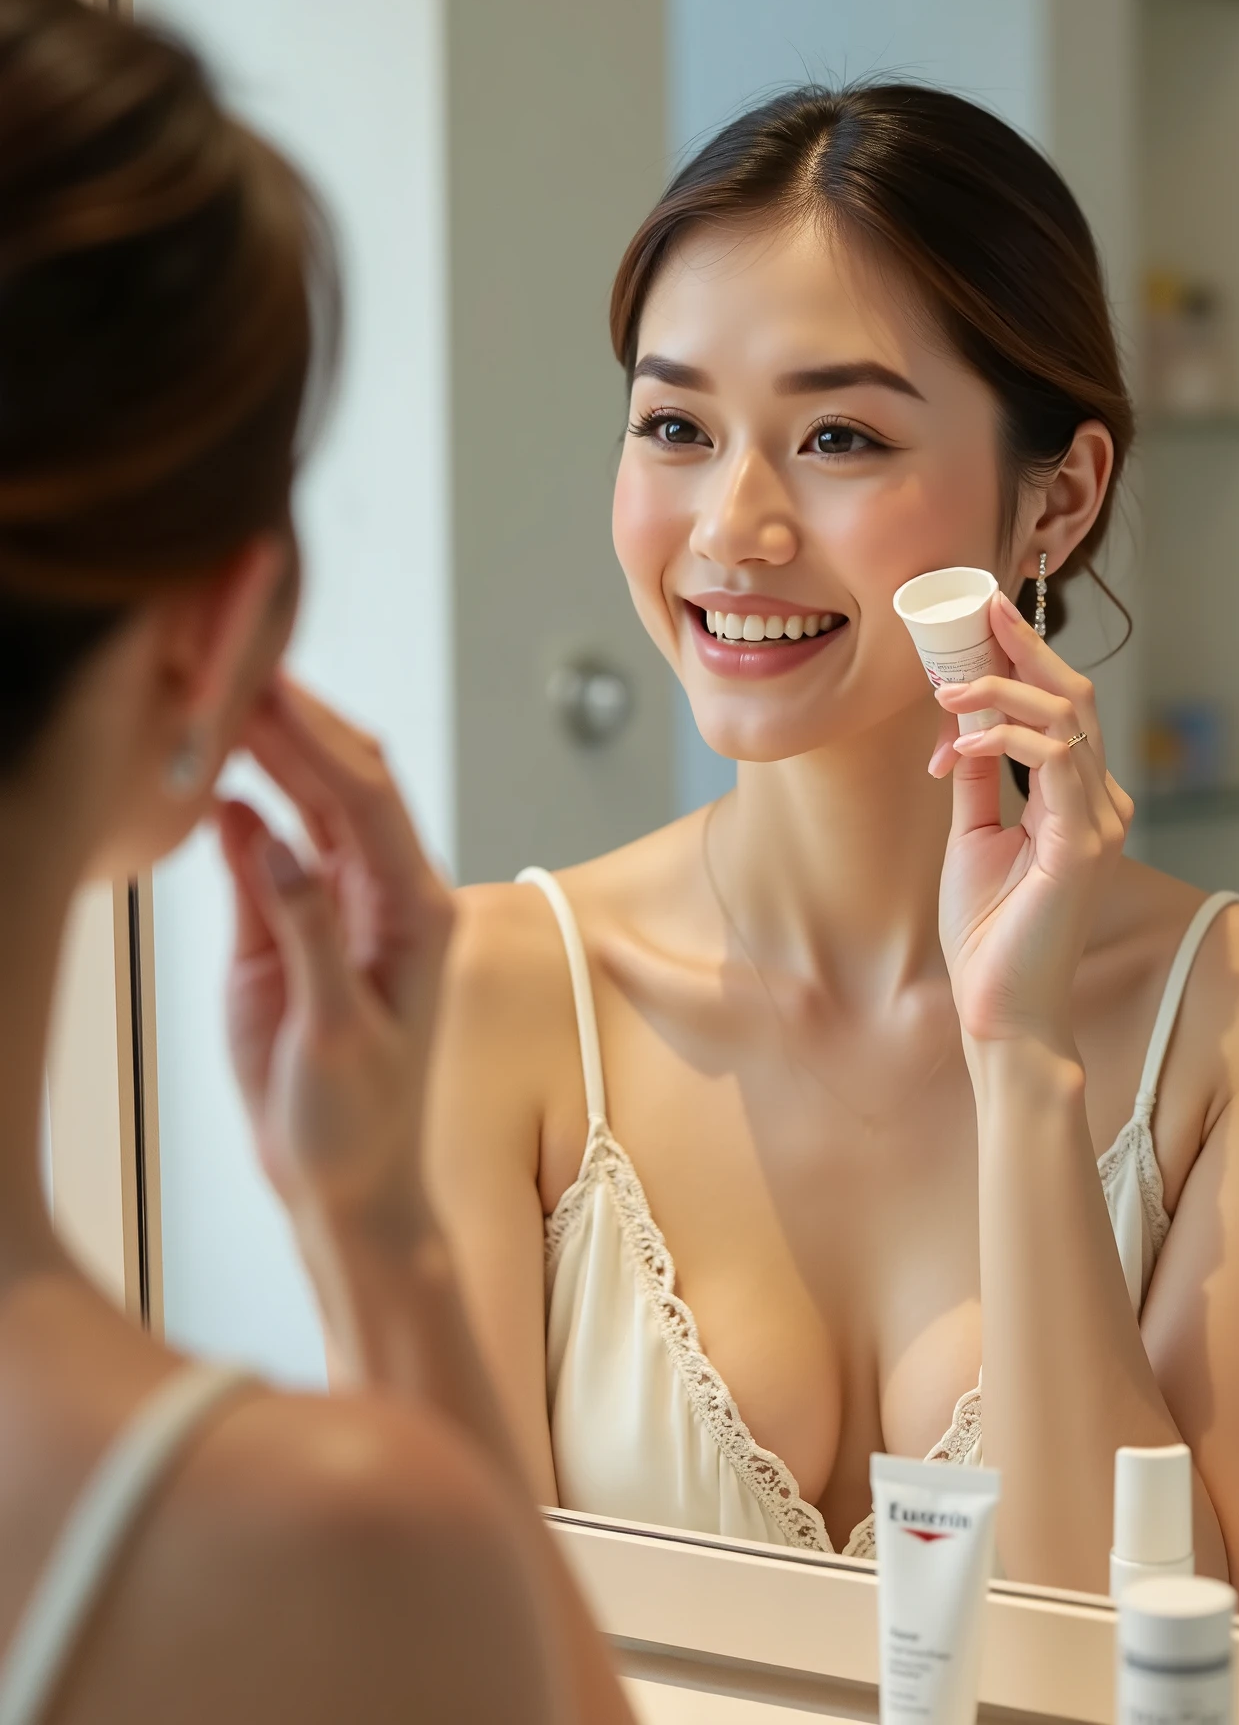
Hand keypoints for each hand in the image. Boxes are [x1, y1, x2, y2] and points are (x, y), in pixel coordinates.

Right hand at [216, 675, 455, 1245]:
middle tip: (236, 666)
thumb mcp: (338, 1035)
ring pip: (306, 802)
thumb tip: (275, 838)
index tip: (266, 687)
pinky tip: (211, 786)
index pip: (368, 797)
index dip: (317, 735)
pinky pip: (266, 848)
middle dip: (294, 719)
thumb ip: (308, 932)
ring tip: (218, 701)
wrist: (344, 1184)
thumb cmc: (361, 1124)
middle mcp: (387, 891)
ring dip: (268, 751)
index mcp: (417, 908)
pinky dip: (239, 812)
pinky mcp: (291, 925)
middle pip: (343, 779)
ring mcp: (339, 902)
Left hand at [927, 591, 1132, 1053]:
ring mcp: (1100, 821)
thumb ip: (979, 780)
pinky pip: (1052, 761)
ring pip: (1066, 718)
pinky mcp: (1083, 843)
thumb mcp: (974, 837)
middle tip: (981, 608)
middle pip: (1075, 696)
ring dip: (999, 691)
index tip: (986, 616)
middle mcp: (1101, 802)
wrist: (1001, 1008)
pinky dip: (1002, 739)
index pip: (1064, 708)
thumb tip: (961, 727)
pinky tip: (957, 747)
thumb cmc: (989, 933)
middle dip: (1025, 646)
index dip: (1029, 657)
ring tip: (944, 690)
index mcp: (1080, 800)